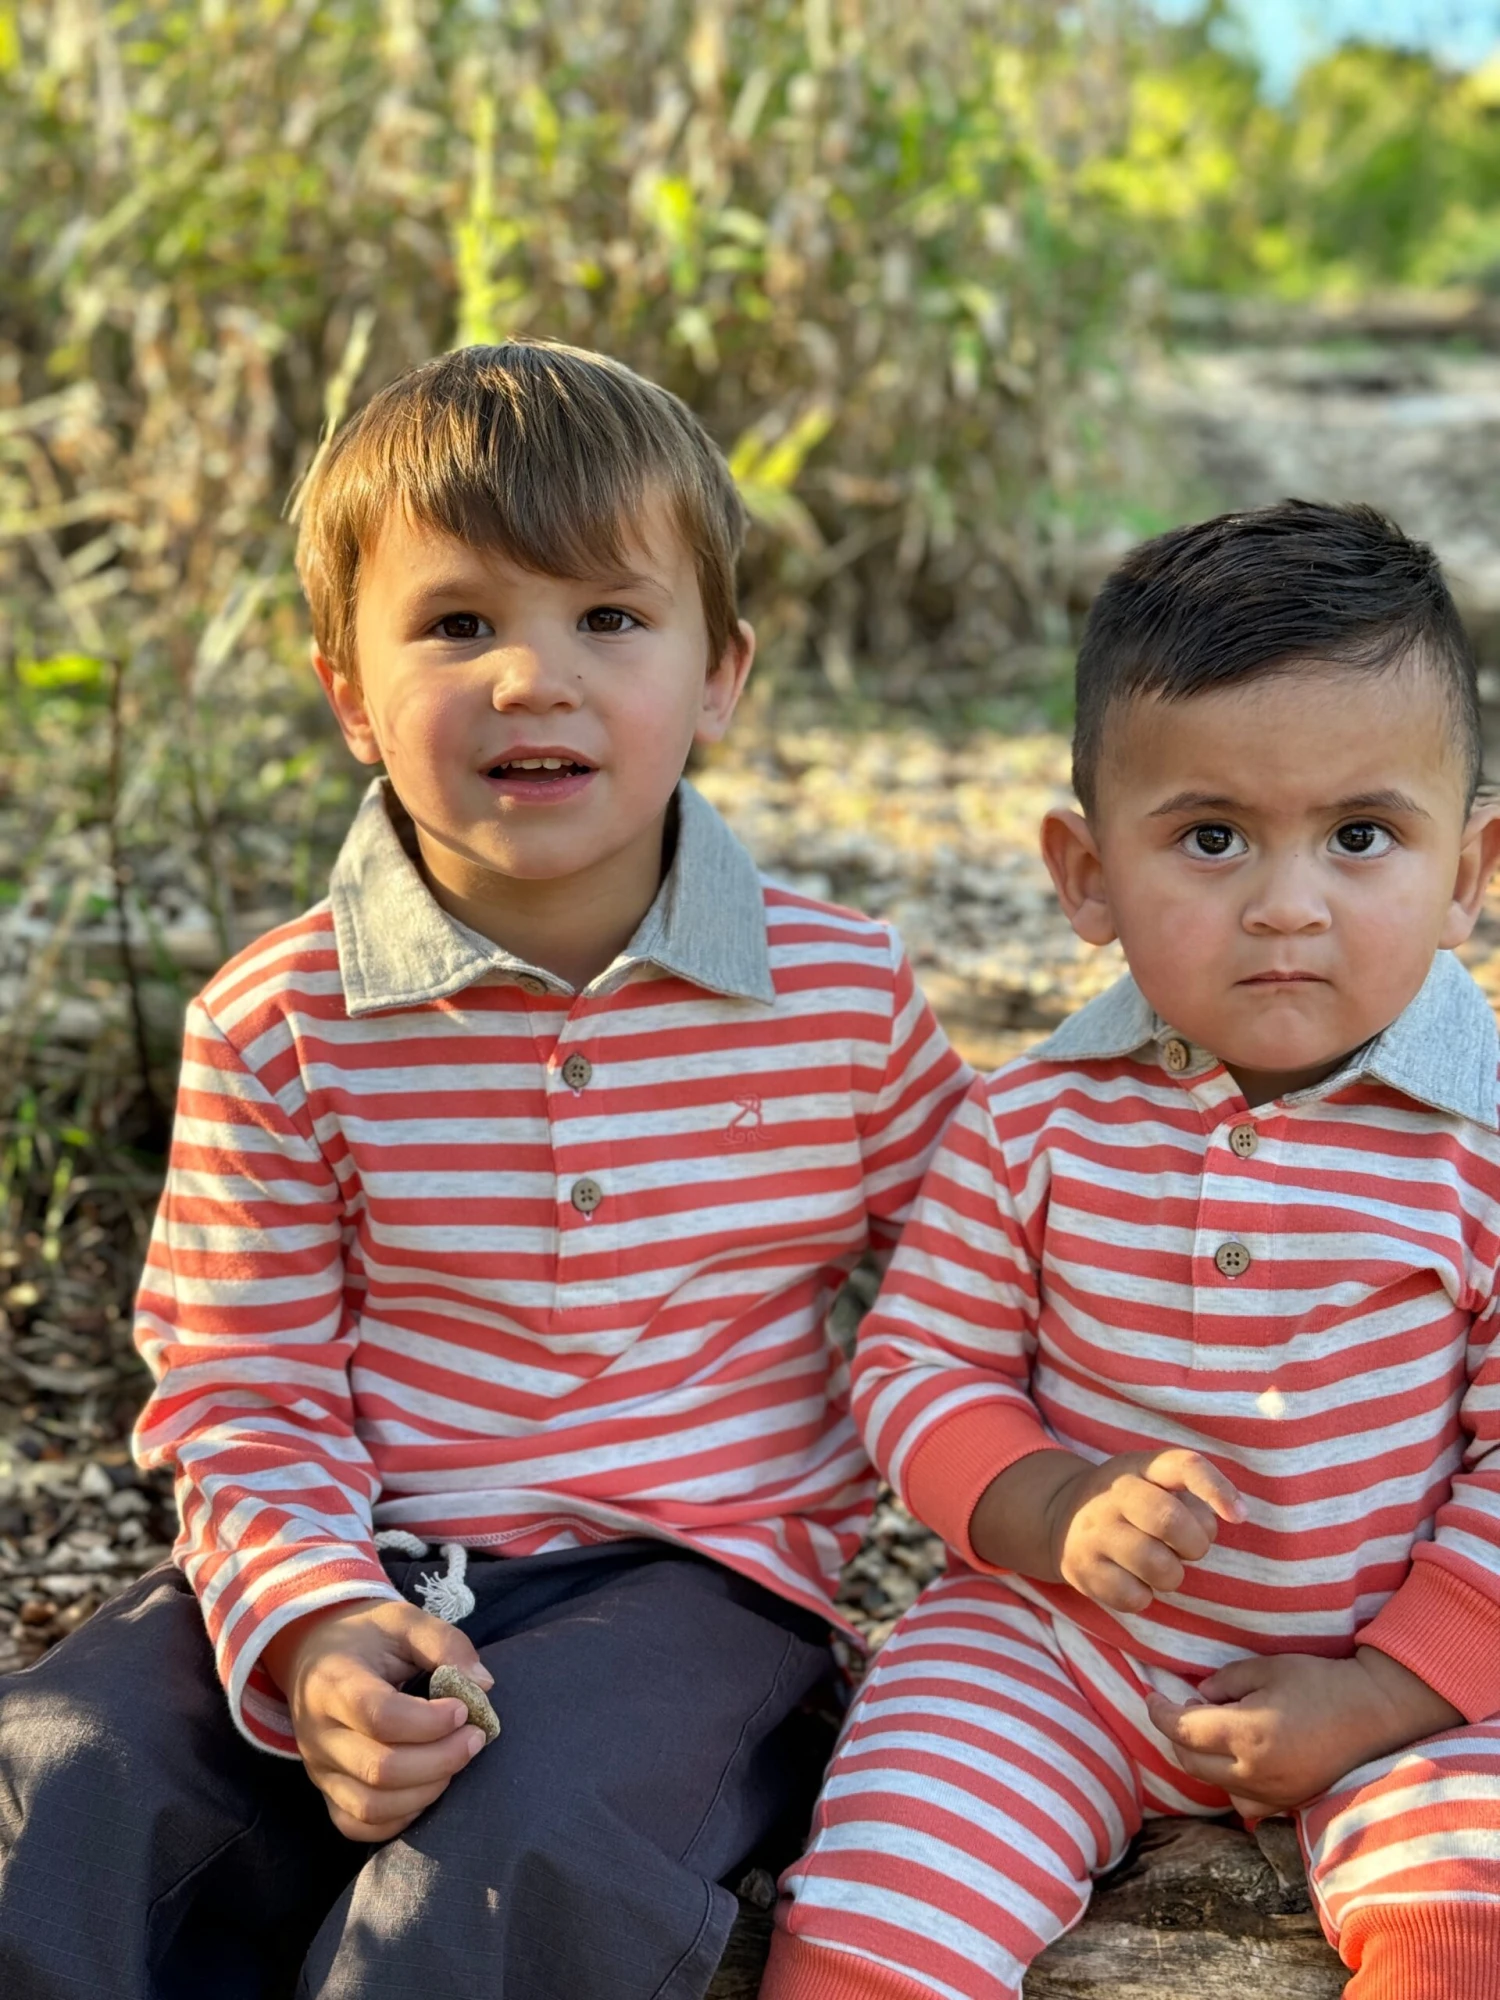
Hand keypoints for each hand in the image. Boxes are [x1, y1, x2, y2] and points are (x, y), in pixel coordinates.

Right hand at [261, 1598, 496, 1841]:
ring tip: (455, 1760)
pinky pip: (358, 1825)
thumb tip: (482, 1685)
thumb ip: (445, 1644)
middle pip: (380, 1769)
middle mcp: (318, 1732)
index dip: (431, 1722)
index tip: (464, 1709)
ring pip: (371, 1806)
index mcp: (334, 1682)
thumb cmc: (367, 1635)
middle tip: (476, 1737)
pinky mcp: (325, 1791)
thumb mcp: (405, 1618)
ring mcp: (318, 1768)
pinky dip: (400, 1818)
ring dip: (427, 1791)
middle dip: (442, 1759)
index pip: (381, 1717)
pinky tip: (427, 1787)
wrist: (316, 1651)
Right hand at [1044, 1448, 1243, 1614]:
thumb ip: (1193, 1494)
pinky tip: (1133, 1580)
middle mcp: (1113, 1493)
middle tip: (1190, 1549)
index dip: (1216, 1489)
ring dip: (1172, 1575)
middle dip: (1195, 1544)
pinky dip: (1144, 1595)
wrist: (1059, 1516)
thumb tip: (1235, 1513)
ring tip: (1160, 1565)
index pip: (1184, 1465)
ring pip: (1156, 1565)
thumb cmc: (1131, 1503)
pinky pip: (1134, 1596)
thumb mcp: (1155, 1481)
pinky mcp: (1082, 1569)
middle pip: (1169, 1520)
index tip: (1238, 1516)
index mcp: (1140, 1466)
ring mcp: (1094, 1531)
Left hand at [1146, 1647, 1463, 1815]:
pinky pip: (1245, 1801)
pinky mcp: (1290, 1804)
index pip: (1183, 1732)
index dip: (1160, 1713)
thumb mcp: (1267, 1668)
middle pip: (1191, 1763)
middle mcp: (1255, 1773)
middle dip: (1178, 1736)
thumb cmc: (1320, 1683)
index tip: (1152, 1697)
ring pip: (1216, 1786)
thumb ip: (1226, 1683)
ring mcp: (1274, 1795)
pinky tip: (1240, 1757)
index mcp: (1246, 1736)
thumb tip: (1198, 1697)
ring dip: (1203, 1760)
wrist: (1374, 1714)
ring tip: (1212, 1730)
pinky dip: (1231, 1781)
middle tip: (1181, 1709)